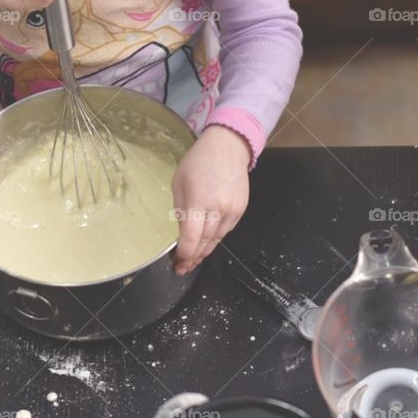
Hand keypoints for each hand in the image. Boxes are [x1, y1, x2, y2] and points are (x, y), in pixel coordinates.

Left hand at [171, 126, 251, 275]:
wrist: (228, 148)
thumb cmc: (198, 162)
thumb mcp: (179, 183)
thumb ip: (180, 210)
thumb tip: (181, 234)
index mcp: (199, 201)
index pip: (192, 237)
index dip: (185, 253)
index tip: (177, 261)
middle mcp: (218, 209)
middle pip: (204, 242)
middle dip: (192, 258)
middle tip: (181, 268)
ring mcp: (232, 211)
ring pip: (216, 240)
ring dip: (204, 252)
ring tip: (192, 261)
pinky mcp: (240, 210)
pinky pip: (225, 231)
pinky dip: (215, 239)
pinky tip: (206, 244)